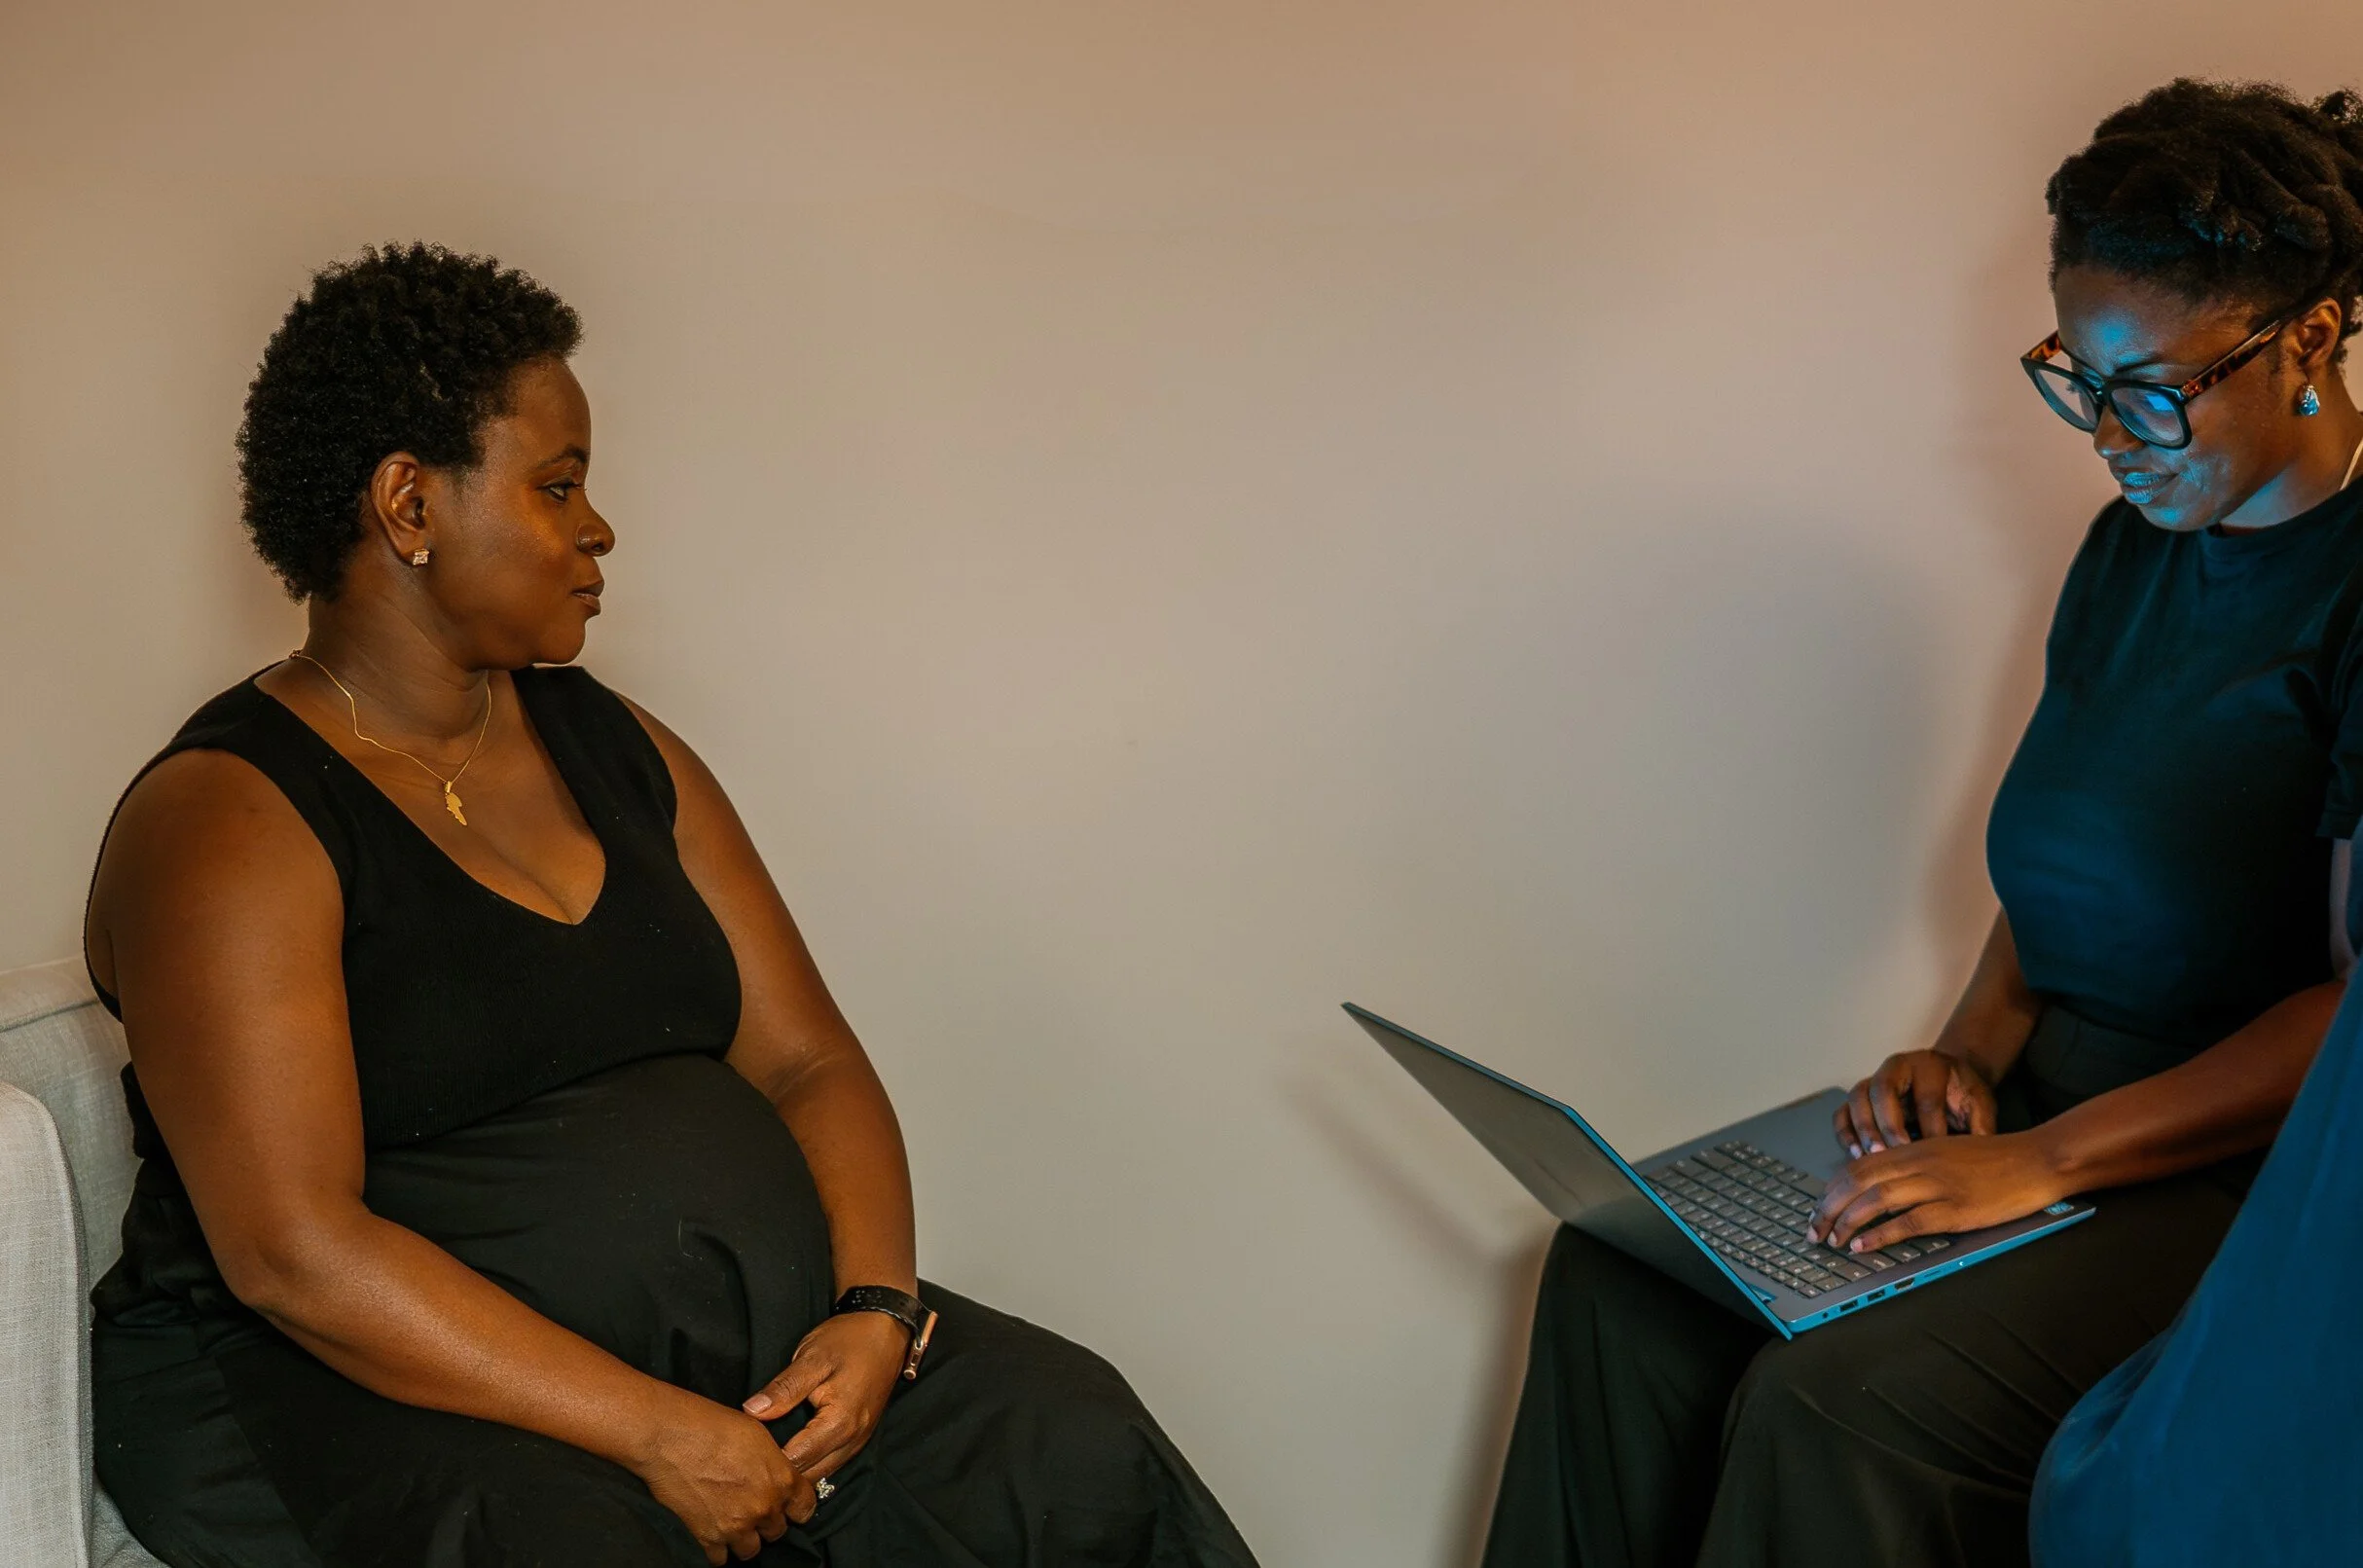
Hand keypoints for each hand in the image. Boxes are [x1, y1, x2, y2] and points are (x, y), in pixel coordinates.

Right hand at [630, 1385, 812, 1563]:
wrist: (669, 1436)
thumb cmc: (711, 1425)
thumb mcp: (757, 1435)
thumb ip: (773, 1464)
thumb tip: (775, 1475)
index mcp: (781, 1479)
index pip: (805, 1508)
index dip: (796, 1507)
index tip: (788, 1507)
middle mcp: (763, 1507)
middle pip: (777, 1531)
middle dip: (766, 1521)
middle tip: (752, 1509)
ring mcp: (736, 1526)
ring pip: (751, 1549)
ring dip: (744, 1538)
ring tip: (731, 1522)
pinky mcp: (708, 1537)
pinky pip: (720, 1559)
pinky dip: (718, 1549)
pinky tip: (712, 1532)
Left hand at [742, 1310, 907, 1486]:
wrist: (887, 1331)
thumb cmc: (849, 1340)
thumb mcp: (813, 1358)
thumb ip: (785, 1388)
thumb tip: (752, 1411)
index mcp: (839, 1423)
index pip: (796, 1460)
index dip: (767, 1461)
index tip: (744, 1454)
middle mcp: (852, 1440)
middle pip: (809, 1475)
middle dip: (780, 1473)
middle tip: (749, 1460)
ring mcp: (858, 1442)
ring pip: (821, 1474)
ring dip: (796, 1472)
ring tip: (766, 1460)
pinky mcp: (859, 1438)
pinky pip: (831, 1463)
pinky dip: (811, 1465)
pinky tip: (791, 1455)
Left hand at [1806, 1130, 2063, 1253]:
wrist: (2036, 1159)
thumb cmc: (1993, 1160)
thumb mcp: (1944, 1153)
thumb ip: (1913, 1165)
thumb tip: (1880, 1189)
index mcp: (1913, 1149)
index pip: (1857, 1166)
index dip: (1831, 1190)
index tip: (1818, 1210)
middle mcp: (1918, 1162)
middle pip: (1857, 1181)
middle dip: (1828, 1208)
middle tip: (1814, 1231)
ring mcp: (1936, 1185)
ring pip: (1875, 1199)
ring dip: (1847, 1222)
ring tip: (1832, 1241)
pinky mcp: (1955, 1209)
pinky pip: (1908, 1221)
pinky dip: (1880, 1235)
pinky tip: (1863, 1246)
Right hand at [1835, 1049, 1996, 1155]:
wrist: (1948, 1077)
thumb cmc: (1961, 1093)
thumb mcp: (1980, 1103)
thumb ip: (1982, 1126)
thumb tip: (1981, 1156)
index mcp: (1929, 1065)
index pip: (1926, 1097)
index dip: (1930, 1128)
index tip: (1935, 1155)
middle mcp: (1896, 1067)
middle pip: (1882, 1090)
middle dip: (1889, 1125)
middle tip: (1896, 1154)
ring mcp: (1873, 1079)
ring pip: (1857, 1098)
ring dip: (1863, 1129)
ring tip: (1874, 1157)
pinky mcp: (1859, 1097)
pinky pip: (1841, 1112)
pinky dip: (1845, 1134)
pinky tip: (1856, 1155)